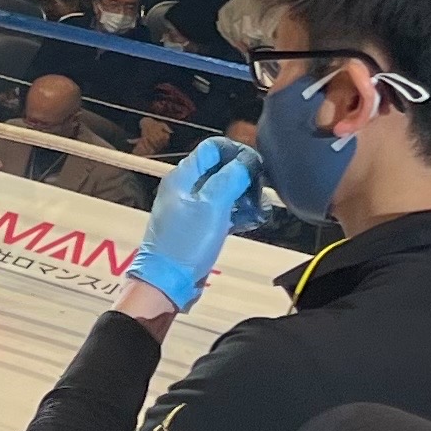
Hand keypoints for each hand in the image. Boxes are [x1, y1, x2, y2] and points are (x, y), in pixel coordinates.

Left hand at [125, 138, 260, 312]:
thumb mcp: (211, 206)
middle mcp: (186, 188)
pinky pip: (223, 211)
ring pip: (225, 191)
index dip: (236, 151)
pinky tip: (255, 220)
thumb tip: (247, 159)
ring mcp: (193, 208)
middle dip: (245, 177)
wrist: (167, 281)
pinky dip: (239, 213)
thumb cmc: (186, 241)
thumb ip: (229, 178)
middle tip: (262, 190)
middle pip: (221, 169)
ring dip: (245, 196)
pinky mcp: (200, 226)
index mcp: (183, 176)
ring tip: (262, 209)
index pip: (212, 148)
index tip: (257, 165)